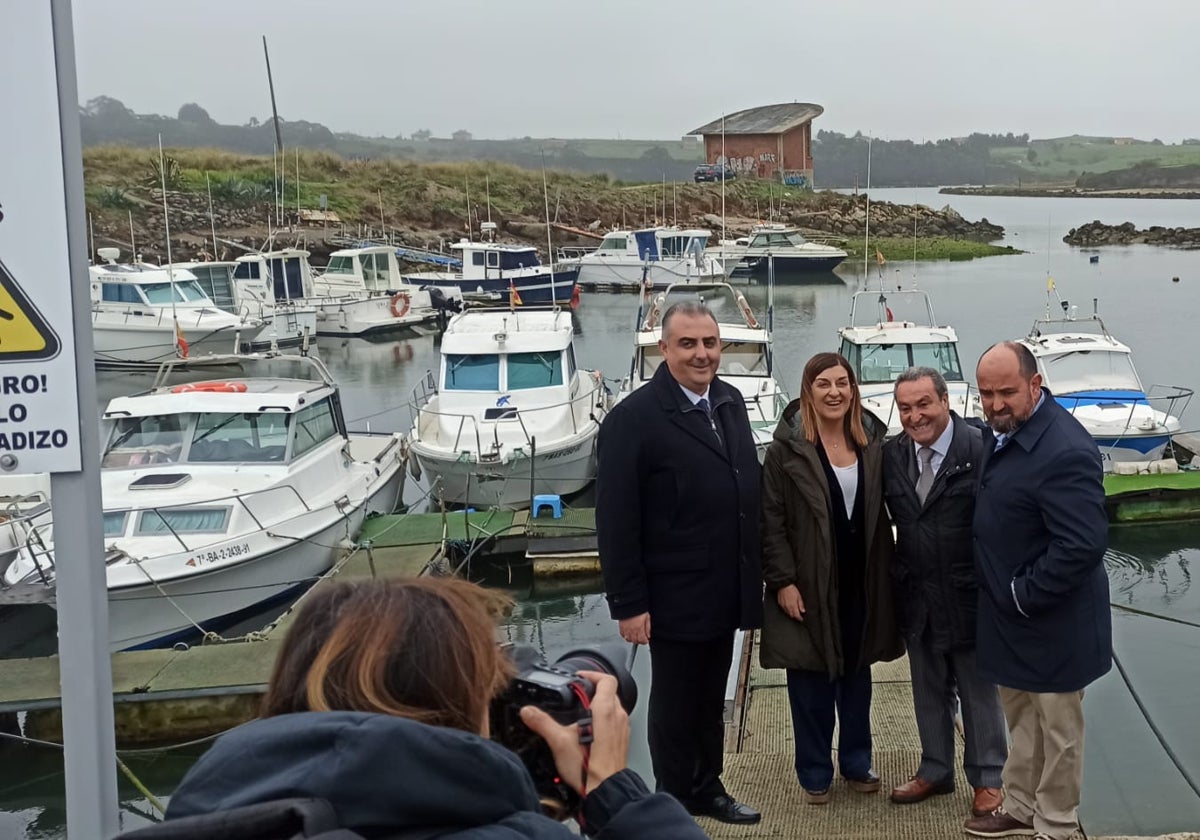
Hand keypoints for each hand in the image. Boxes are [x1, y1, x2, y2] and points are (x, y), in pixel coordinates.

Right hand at [520, 671, 628, 794]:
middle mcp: (618, 716)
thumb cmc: (589, 769)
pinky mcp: (622, 741)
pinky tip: (590, 733)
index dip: (592, 674)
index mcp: (605, 710)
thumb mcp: (559, 742)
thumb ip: (542, 723)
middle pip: (609, 692)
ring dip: (600, 705)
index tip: (580, 678)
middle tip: (578, 695)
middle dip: (593, 690)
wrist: (606, 790)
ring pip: (613, 707)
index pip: (606, 679)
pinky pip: (615, 722)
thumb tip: (529, 712)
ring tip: (582, 714)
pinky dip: (604, 720)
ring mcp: (622, 729)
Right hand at [618, 612, 649, 644]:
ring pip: (628, 639)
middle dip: (639, 641)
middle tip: (641, 638)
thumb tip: (648, 635)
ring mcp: (625, 628)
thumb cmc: (639, 609)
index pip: (642, 640)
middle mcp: (632, 629)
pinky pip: (622, 635)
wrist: (630, 603)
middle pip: (635, 641)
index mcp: (639, 628)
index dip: (645, 641)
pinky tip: (628, 634)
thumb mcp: (647, 617)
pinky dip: (625, 636)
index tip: (646, 640)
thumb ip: (648, 628)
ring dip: (632, 639)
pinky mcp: (621, 626)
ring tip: (635, 636)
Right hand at [777, 584, 804, 620]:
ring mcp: (783, 605)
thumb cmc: (791, 589)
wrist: (784, 585)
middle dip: (795, 616)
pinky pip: (783, 609)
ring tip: (794, 611)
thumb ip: (801, 604)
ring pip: (787, 613)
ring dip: (791, 613)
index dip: (799, 618)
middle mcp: (787, 607)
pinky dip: (786, 609)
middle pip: (792, 615)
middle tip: (798, 615)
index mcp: (793, 606)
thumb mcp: (799, 596)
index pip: (797, 615)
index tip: (801, 619)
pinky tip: (788, 607)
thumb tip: (803, 610)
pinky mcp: (780, 603)